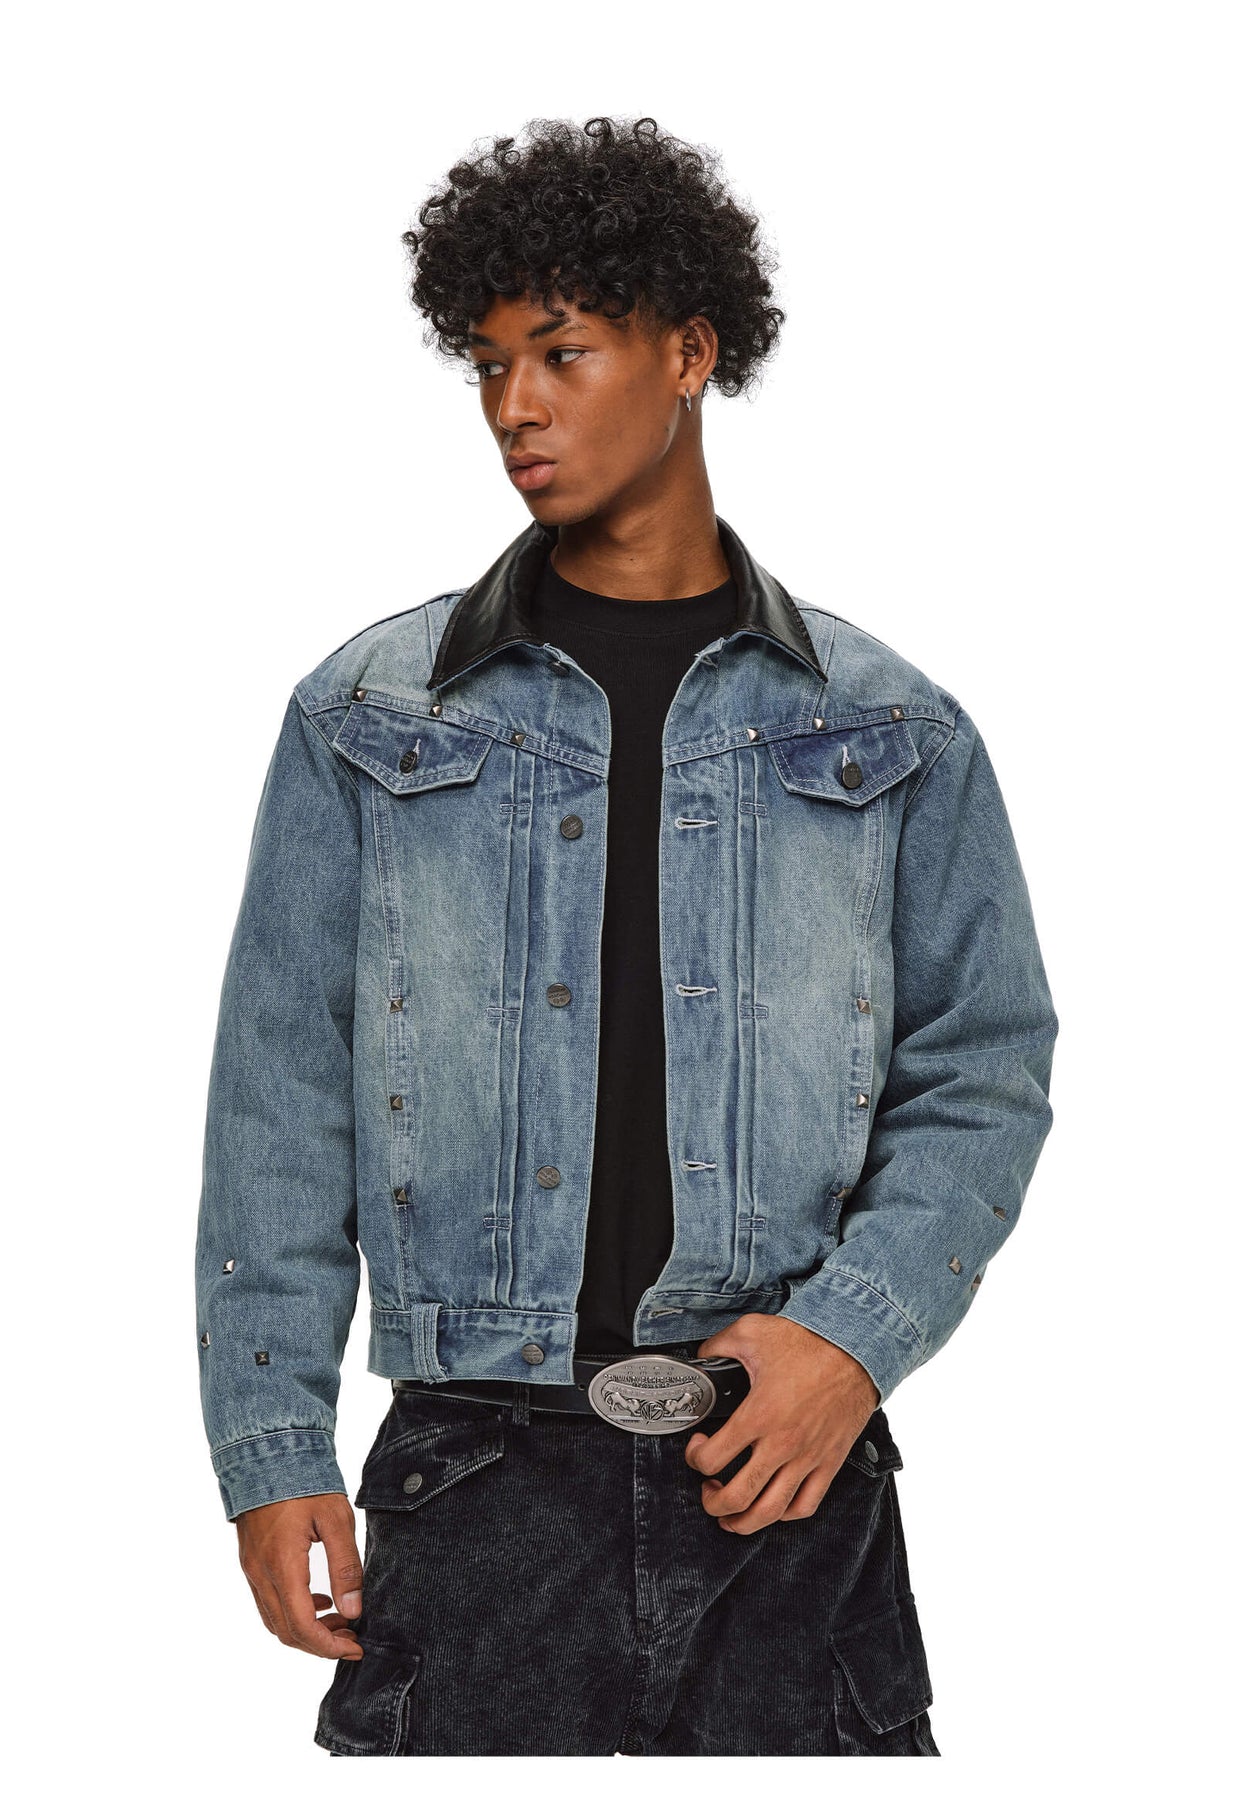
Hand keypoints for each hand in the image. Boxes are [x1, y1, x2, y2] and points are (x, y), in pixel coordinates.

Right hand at [235, 1493, 365, 1658]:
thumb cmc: (305, 1482)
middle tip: (352, 1637)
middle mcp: (261, 1574)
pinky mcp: (251, 1562)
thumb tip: (353, 1611)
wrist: (267, 1453)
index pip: (301, 1627)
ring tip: (340, 1619)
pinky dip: (293, 1612)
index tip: (355, 1647)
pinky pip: (269, 1602)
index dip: (329, 1646)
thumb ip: (346, 1567)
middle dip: (320, 1644)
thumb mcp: (336, 1519)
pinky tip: (319, 1600)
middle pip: (286, 1632)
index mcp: (282, 1566)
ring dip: (306, 1630)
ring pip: (275, 1621)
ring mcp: (252, 1569)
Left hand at [683, 1315, 880, 1534]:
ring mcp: (807, 1458)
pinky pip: (806, 1505)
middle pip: (738, 1497)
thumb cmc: (808, 1341)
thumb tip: (700, 1359)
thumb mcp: (750, 1332)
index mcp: (758, 1415)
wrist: (856, 1348)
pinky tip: (772, 1507)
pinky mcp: (829, 1463)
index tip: (698, 1447)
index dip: (694, 1458)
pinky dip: (785, 1515)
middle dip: (713, 1502)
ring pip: (770, 1511)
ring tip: (731, 1516)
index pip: (712, 1458)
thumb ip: (717, 1346)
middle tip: (707, 1491)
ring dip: (744, 1522)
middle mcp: (781, 1444)